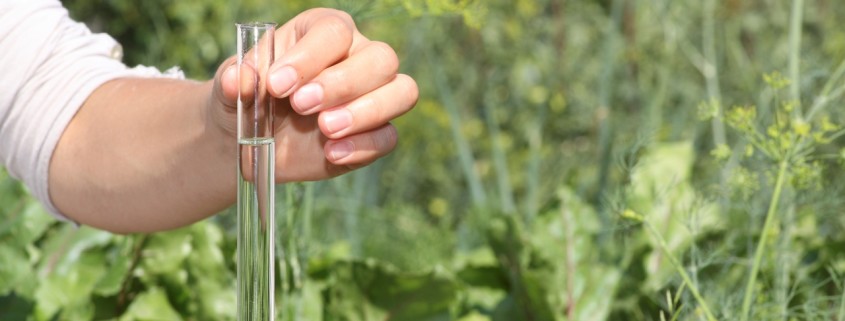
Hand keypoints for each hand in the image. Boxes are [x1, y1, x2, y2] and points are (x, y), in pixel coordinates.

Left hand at [211, 8, 417, 181]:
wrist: (248, 140)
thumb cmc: (246, 99)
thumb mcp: (230, 88)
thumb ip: (235, 81)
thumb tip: (239, 80)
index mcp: (322, 33)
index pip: (334, 32)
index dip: (310, 57)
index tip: (277, 85)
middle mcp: (357, 57)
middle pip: (380, 58)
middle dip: (342, 83)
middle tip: (301, 106)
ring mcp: (373, 96)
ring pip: (402, 92)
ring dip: (367, 111)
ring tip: (326, 129)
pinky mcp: (375, 133)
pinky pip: (389, 136)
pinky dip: (364, 146)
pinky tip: (331, 153)